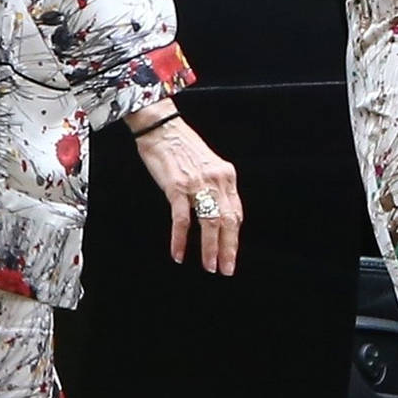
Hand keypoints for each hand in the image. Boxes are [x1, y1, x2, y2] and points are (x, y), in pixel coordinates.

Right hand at [130, 114, 241, 273]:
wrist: (162, 128)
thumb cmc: (181, 147)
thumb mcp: (207, 165)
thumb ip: (214, 187)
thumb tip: (216, 213)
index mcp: (226, 176)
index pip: (236, 212)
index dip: (234, 236)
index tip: (231, 253)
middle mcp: (216, 180)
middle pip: (228, 221)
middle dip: (228, 248)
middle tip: (226, 269)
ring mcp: (197, 184)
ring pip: (209, 223)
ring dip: (210, 249)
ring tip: (209, 266)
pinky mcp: (176, 187)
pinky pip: (182, 220)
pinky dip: (180, 239)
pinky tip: (178, 253)